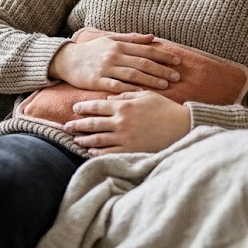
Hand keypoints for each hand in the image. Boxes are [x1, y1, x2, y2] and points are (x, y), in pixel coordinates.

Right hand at [48, 32, 180, 93]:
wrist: (66, 59)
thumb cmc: (91, 50)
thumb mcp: (110, 39)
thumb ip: (132, 39)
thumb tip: (153, 37)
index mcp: (119, 45)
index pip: (146, 50)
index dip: (163, 56)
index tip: (178, 62)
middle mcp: (114, 55)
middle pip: (143, 63)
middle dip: (162, 70)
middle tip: (177, 77)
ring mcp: (105, 68)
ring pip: (132, 74)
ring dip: (150, 80)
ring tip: (165, 85)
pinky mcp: (97, 81)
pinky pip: (116, 86)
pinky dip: (130, 90)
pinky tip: (142, 95)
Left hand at [64, 91, 190, 155]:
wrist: (182, 126)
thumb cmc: (164, 108)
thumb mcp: (145, 95)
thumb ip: (125, 95)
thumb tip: (109, 99)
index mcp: (123, 106)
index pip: (96, 106)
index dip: (83, 108)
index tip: (74, 109)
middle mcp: (120, 122)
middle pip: (92, 124)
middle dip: (77, 125)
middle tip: (66, 127)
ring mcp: (124, 137)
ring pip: (98, 140)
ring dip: (85, 140)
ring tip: (76, 140)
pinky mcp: (131, 150)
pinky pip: (109, 152)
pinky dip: (98, 152)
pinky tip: (91, 152)